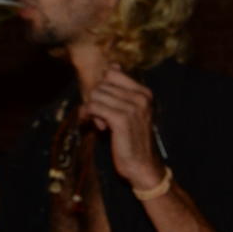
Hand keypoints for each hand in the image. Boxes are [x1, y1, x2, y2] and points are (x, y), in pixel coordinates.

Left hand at [83, 69, 162, 192]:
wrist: (143, 166)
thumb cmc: (134, 140)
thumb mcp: (131, 111)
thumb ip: (121, 89)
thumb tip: (113, 65)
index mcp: (144, 93)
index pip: (112, 73)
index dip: (103, 88)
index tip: (107, 104)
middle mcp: (140, 98)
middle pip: (101, 84)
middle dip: (97, 99)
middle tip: (102, 117)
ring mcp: (132, 108)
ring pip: (95, 95)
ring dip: (92, 109)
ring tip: (100, 123)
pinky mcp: (120, 120)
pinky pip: (93, 107)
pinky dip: (88, 115)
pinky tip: (95, 126)